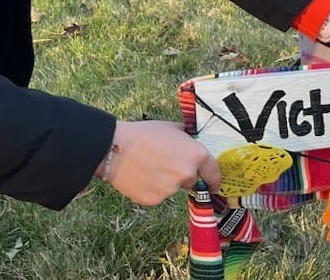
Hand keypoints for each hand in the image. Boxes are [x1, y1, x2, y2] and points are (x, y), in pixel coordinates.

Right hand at [102, 120, 220, 205]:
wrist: (114, 148)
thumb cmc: (144, 134)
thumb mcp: (174, 128)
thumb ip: (189, 139)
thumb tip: (195, 143)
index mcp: (197, 155)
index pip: (214, 173)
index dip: (215, 180)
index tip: (214, 185)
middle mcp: (187, 174)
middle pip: (192, 181)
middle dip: (183, 176)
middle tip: (166, 166)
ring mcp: (171, 189)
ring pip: (174, 189)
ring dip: (167, 182)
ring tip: (149, 168)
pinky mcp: (155, 200)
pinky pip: (158, 196)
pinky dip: (152, 190)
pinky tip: (141, 177)